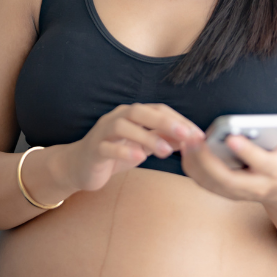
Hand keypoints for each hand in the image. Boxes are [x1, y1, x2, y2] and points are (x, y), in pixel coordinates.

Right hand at [61, 103, 204, 190]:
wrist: (79, 166)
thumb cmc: (113, 153)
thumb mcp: (143, 146)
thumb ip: (163, 140)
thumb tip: (190, 140)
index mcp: (132, 115)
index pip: (159, 110)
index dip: (179, 120)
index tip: (198, 135)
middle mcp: (117, 118)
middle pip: (141, 112)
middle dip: (166, 122)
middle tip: (186, 135)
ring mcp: (103, 132)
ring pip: (124, 126)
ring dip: (147, 137)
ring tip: (166, 151)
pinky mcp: (93, 149)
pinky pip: (107, 147)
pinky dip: (123, 150)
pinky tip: (139, 157)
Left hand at [181, 103, 276, 204]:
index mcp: (274, 171)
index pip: (260, 162)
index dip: (246, 151)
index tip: (231, 137)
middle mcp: (256, 186)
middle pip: (228, 179)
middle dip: (208, 160)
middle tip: (193, 139)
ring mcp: (239, 193)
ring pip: (213, 183)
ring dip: (196, 164)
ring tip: (185, 141)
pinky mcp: (226, 193)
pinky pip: (205, 184)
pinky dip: (193, 169)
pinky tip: (184, 149)